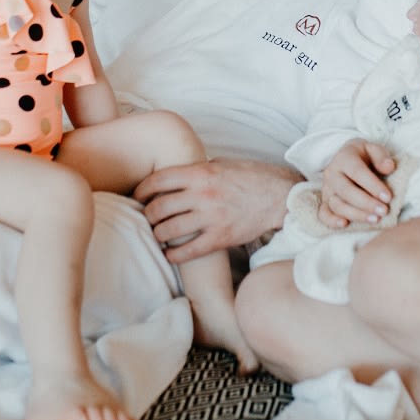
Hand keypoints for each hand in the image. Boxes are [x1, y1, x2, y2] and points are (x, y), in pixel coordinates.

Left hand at [133, 158, 299, 263]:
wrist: (281, 197)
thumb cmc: (253, 177)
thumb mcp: (223, 164)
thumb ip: (198, 170)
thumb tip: (177, 175)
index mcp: (201, 173)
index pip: (158, 180)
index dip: (142, 190)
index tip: (138, 196)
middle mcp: (203, 195)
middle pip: (158, 207)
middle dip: (147, 214)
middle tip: (147, 217)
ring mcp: (212, 218)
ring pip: (169, 230)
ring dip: (158, 234)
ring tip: (158, 234)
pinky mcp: (221, 238)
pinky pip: (189, 251)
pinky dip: (174, 255)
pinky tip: (169, 255)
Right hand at [317, 139, 395, 228]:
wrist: (347, 159)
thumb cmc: (364, 156)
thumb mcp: (373, 149)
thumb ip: (381, 156)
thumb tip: (388, 167)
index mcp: (345, 158)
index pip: (358, 172)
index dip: (373, 186)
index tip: (388, 197)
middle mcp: (332, 173)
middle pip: (346, 191)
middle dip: (366, 203)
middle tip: (384, 211)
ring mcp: (327, 189)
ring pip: (337, 205)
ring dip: (356, 214)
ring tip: (375, 219)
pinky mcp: (325, 201)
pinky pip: (323, 214)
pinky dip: (332, 221)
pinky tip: (345, 224)